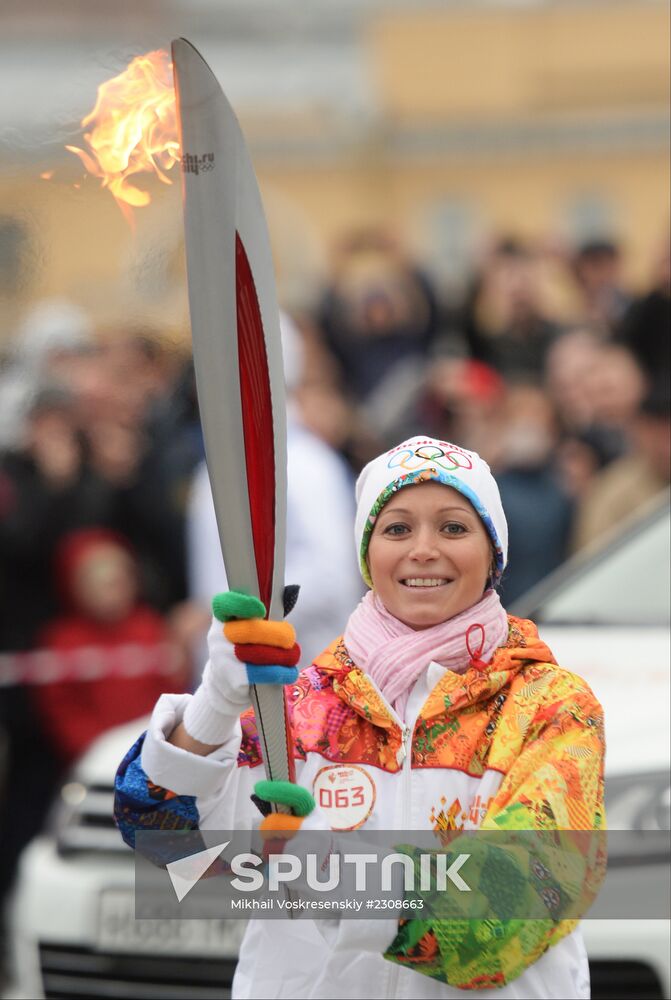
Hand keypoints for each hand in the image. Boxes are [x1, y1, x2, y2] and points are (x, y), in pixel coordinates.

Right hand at [181, 590, 299, 746]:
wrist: (223, 684)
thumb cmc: (243, 648)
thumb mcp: (245, 628)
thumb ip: (263, 614)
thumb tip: (290, 592)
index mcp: (221, 618)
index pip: (225, 605)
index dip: (243, 605)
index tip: (262, 610)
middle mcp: (218, 637)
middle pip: (252, 631)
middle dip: (277, 634)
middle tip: (290, 638)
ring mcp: (223, 659)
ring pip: (260, 654)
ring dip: (283, 656)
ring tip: (293, 656)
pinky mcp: (232, 679)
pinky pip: (262, 674)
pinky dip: (280, 673)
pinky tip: (289, 673)